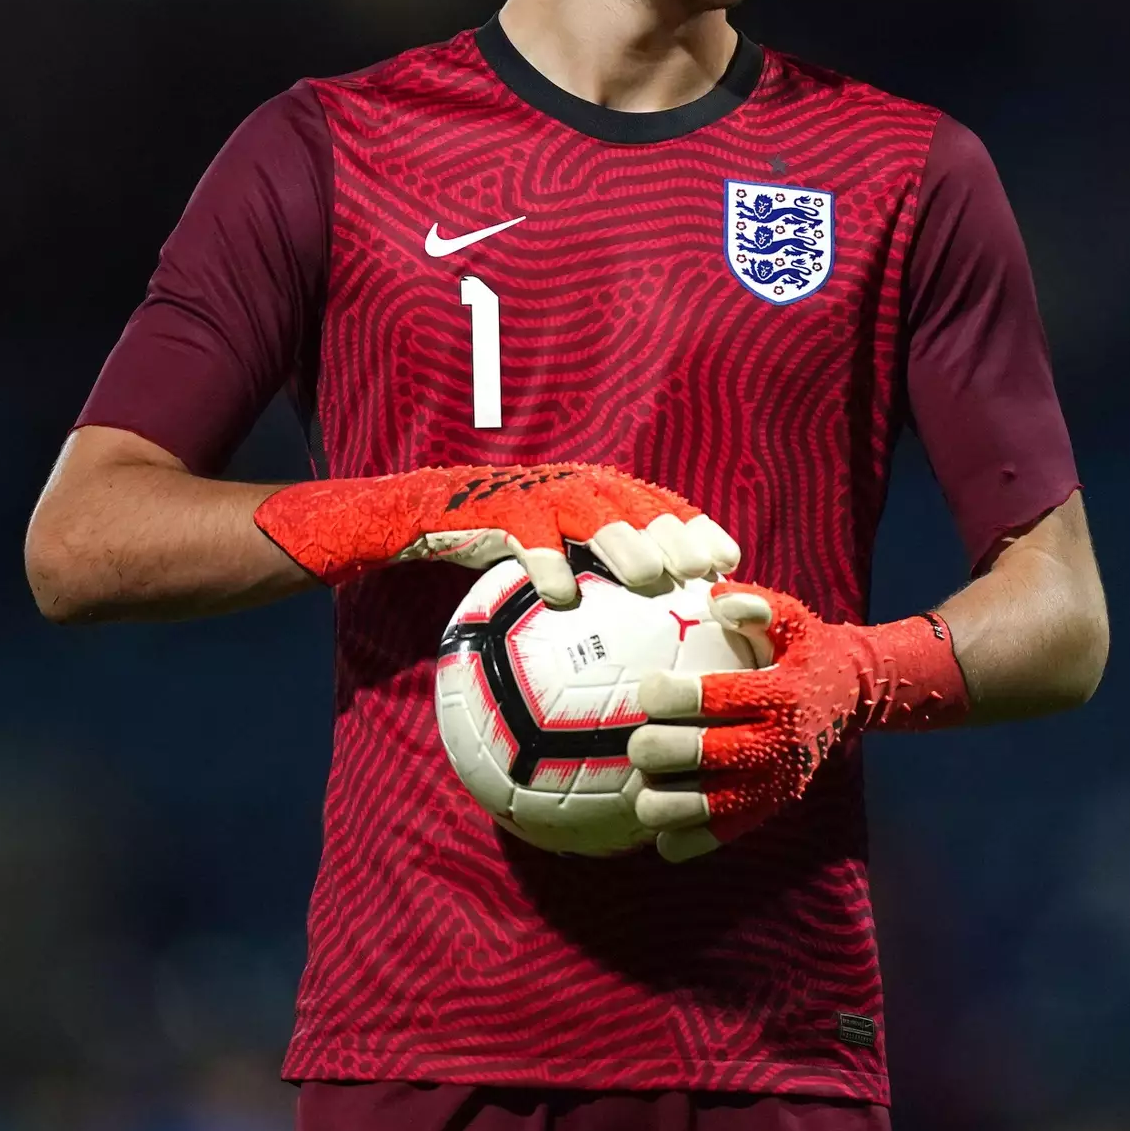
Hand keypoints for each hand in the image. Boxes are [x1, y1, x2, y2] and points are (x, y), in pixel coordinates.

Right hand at [254, 463, 740, 605]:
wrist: (398, 519)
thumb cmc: (475, 549)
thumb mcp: (534, 563)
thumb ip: (581, 584)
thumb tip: (632, 644)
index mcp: (582, 493)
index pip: (652, 500)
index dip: (695, 524)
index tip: (732, 563)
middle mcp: (561, 486)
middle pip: (631, 500)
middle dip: (672, 531)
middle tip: (703, 572)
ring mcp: (523, 493)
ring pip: (586, 510)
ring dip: (623, 540)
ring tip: (652, 578)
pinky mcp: (485, 509)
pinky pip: (521, 535)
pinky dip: (543, 561)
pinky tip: (563, 596)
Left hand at [627, 582, 968, 861]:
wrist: (852, 695)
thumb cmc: (806, 650)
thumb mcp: (793, 620)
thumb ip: (758, 606)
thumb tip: (716, 598)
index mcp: (781, 694)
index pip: (720, 697)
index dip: (676, 696)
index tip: (647, 690)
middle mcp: (779, 743)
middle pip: (710, 755)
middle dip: (663, 751)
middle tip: (636, 744)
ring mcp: (775, 781)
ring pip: (715, 806)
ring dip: (671, 805)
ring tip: (641, 796)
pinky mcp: (770, 806)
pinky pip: (728, 833)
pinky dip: (692, 842)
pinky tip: (660, 838)